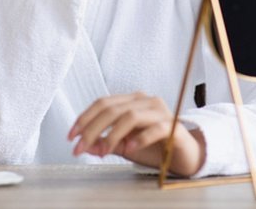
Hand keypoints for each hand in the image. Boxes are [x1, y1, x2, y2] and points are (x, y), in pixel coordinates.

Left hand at [67, 92, 205, 176]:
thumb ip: (106, 143)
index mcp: (132, 100)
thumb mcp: (125, 146)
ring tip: (103, 151)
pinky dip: (139, 139)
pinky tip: (129, 149)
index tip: (71, 136)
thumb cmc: (154, 147)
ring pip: (130, 116)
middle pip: (112, 109)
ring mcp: (161, 111)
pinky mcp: (174, 126)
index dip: (84, 118)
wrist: (184, 155)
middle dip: (92, 130)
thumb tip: (85, 146)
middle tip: (80, 148)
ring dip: (112, 135)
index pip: (103, 103)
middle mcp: (146, 101)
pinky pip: (154, 128)